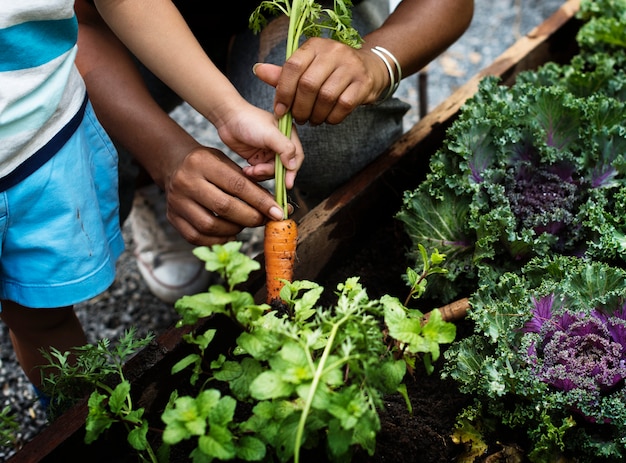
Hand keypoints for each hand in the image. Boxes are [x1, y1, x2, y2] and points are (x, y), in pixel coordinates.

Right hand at [163, 146, 285, 245]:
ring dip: (235, 229)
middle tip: (263, 220)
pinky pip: (197, 237)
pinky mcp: (172, 217)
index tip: (277, 212)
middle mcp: (186, 182)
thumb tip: (276, 208)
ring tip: (245, 224)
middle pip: (224, 207)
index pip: (237, 185)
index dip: (261, 201)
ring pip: (211, 226)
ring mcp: (177, 201)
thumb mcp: (227, 163)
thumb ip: (249, 183)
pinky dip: (218, 239)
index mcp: (202, 162)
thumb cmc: (208, 165)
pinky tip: (230, 233)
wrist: (174, 166)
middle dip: (250, 218)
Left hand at [213, 100, 303, 189]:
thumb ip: (285, 148)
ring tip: (250, 170)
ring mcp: (268, 153)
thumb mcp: (270, 134)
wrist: (227, 119)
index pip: (296, 157)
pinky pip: (260, 172)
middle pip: (283, 168)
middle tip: (258, 170)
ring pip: (271, 172)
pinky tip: (247, 170)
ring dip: (261, 174)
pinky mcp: (257, 158)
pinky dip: (254, 174)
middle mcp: (280, 145)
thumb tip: (293, 165)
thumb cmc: (249, 121)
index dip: (292, 171)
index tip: (287, 184)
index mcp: (288, 136)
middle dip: (270, 172)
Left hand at [253, 37, 388, 125]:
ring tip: (312, 120)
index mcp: (314, 46)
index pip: (292, 67)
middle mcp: (333, 52)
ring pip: (326, 97)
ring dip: (315, 115)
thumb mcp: (307, 67)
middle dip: (300, 107)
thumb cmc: (331, 71)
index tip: (280, 110)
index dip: (283, 91)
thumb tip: (258, 70)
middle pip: (308, 85)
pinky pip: (343, 105)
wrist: (369, 69)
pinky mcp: (363, 83)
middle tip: (298, 118)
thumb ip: (284, 73)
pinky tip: (327, 119)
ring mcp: (351, 66)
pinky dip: (332, 117)